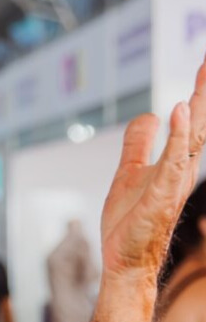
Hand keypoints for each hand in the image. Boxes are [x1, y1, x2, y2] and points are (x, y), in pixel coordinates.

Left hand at [100, 56, 205, 282]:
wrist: (124, 260)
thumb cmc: (130, 222)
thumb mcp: (130, 172)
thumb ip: (138, 145)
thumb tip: (150, 115)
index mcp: (175, 162)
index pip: (192, 120)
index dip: (199, 91)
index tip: (205, 61)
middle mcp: (181, 169)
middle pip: (199, 122)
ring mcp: (174, 182)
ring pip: (193, 137)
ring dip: (199, 105)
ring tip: (203, 73)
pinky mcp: (162, 196)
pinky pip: (174, 161)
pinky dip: (178, 136)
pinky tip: (178, 111)